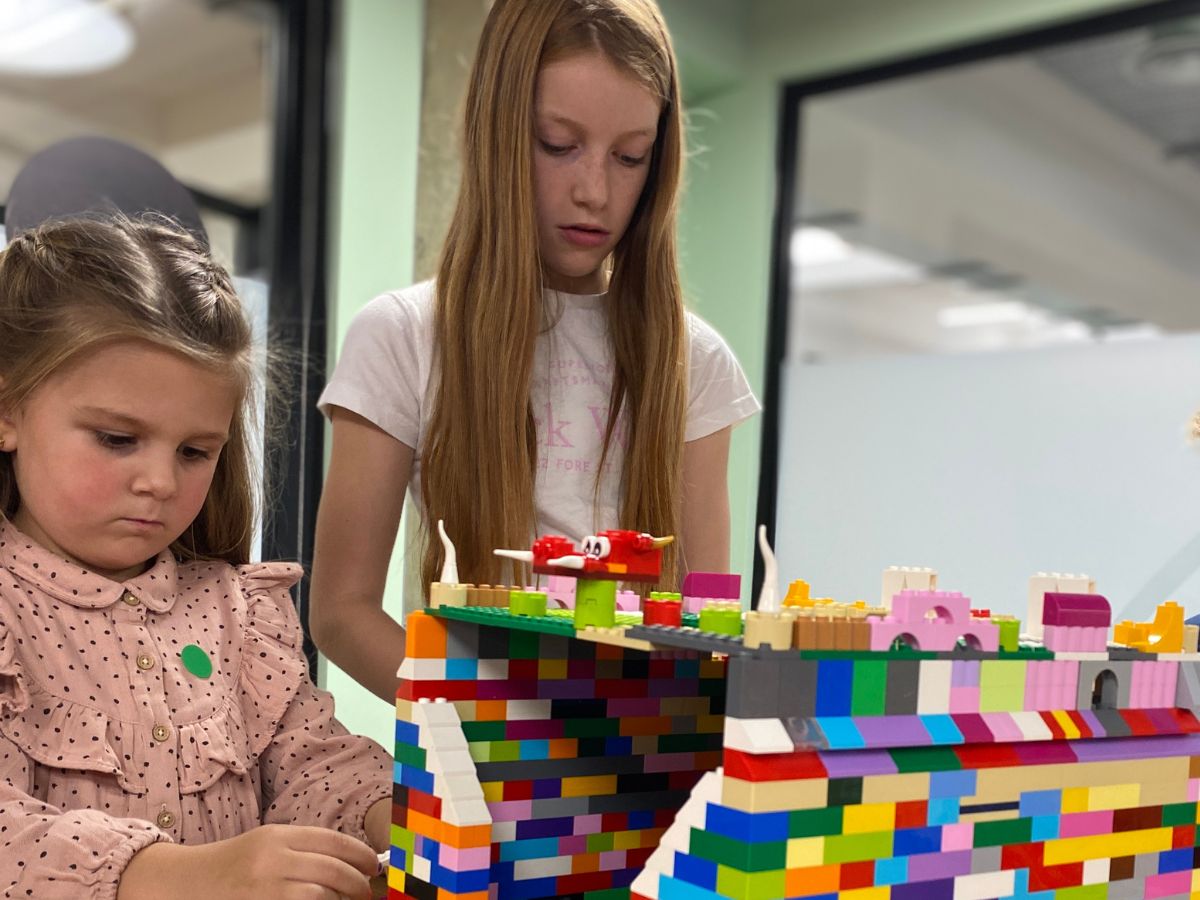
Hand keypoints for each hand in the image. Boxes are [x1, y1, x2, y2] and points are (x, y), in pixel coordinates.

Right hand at [120, 824, 377, 899]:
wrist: (180, 884)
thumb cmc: (230, 867)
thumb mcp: (265, 845)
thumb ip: (303, 849)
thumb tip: (352, 862)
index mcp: (276, 836)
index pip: (334, 842)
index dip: (362, 855)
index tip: (375, 867)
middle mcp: (271, 860)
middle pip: (333, 871)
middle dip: (358, 884)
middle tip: (367, 893)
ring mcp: (263, 889)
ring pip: (322, 895)